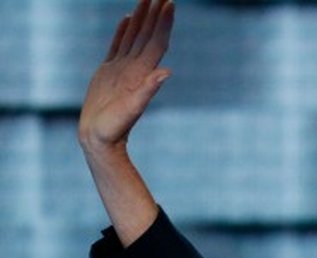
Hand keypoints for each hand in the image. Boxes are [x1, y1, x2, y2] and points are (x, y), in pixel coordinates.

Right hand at [79, 0, 174, 154]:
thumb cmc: (115, 128)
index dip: (164, 23)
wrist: (100, 139)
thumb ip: (148, 91)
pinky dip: (123, 31)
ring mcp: (123, 68)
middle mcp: (136, 68)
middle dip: (155, 14)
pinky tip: (127, 19)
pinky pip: (118, 45)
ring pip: (134, 36)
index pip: (157, 41)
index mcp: (142, 73)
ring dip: (142, 18)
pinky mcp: (109, 72)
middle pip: (148, 35)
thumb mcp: (132, 109)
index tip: (170, 3)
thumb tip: (166, 72)